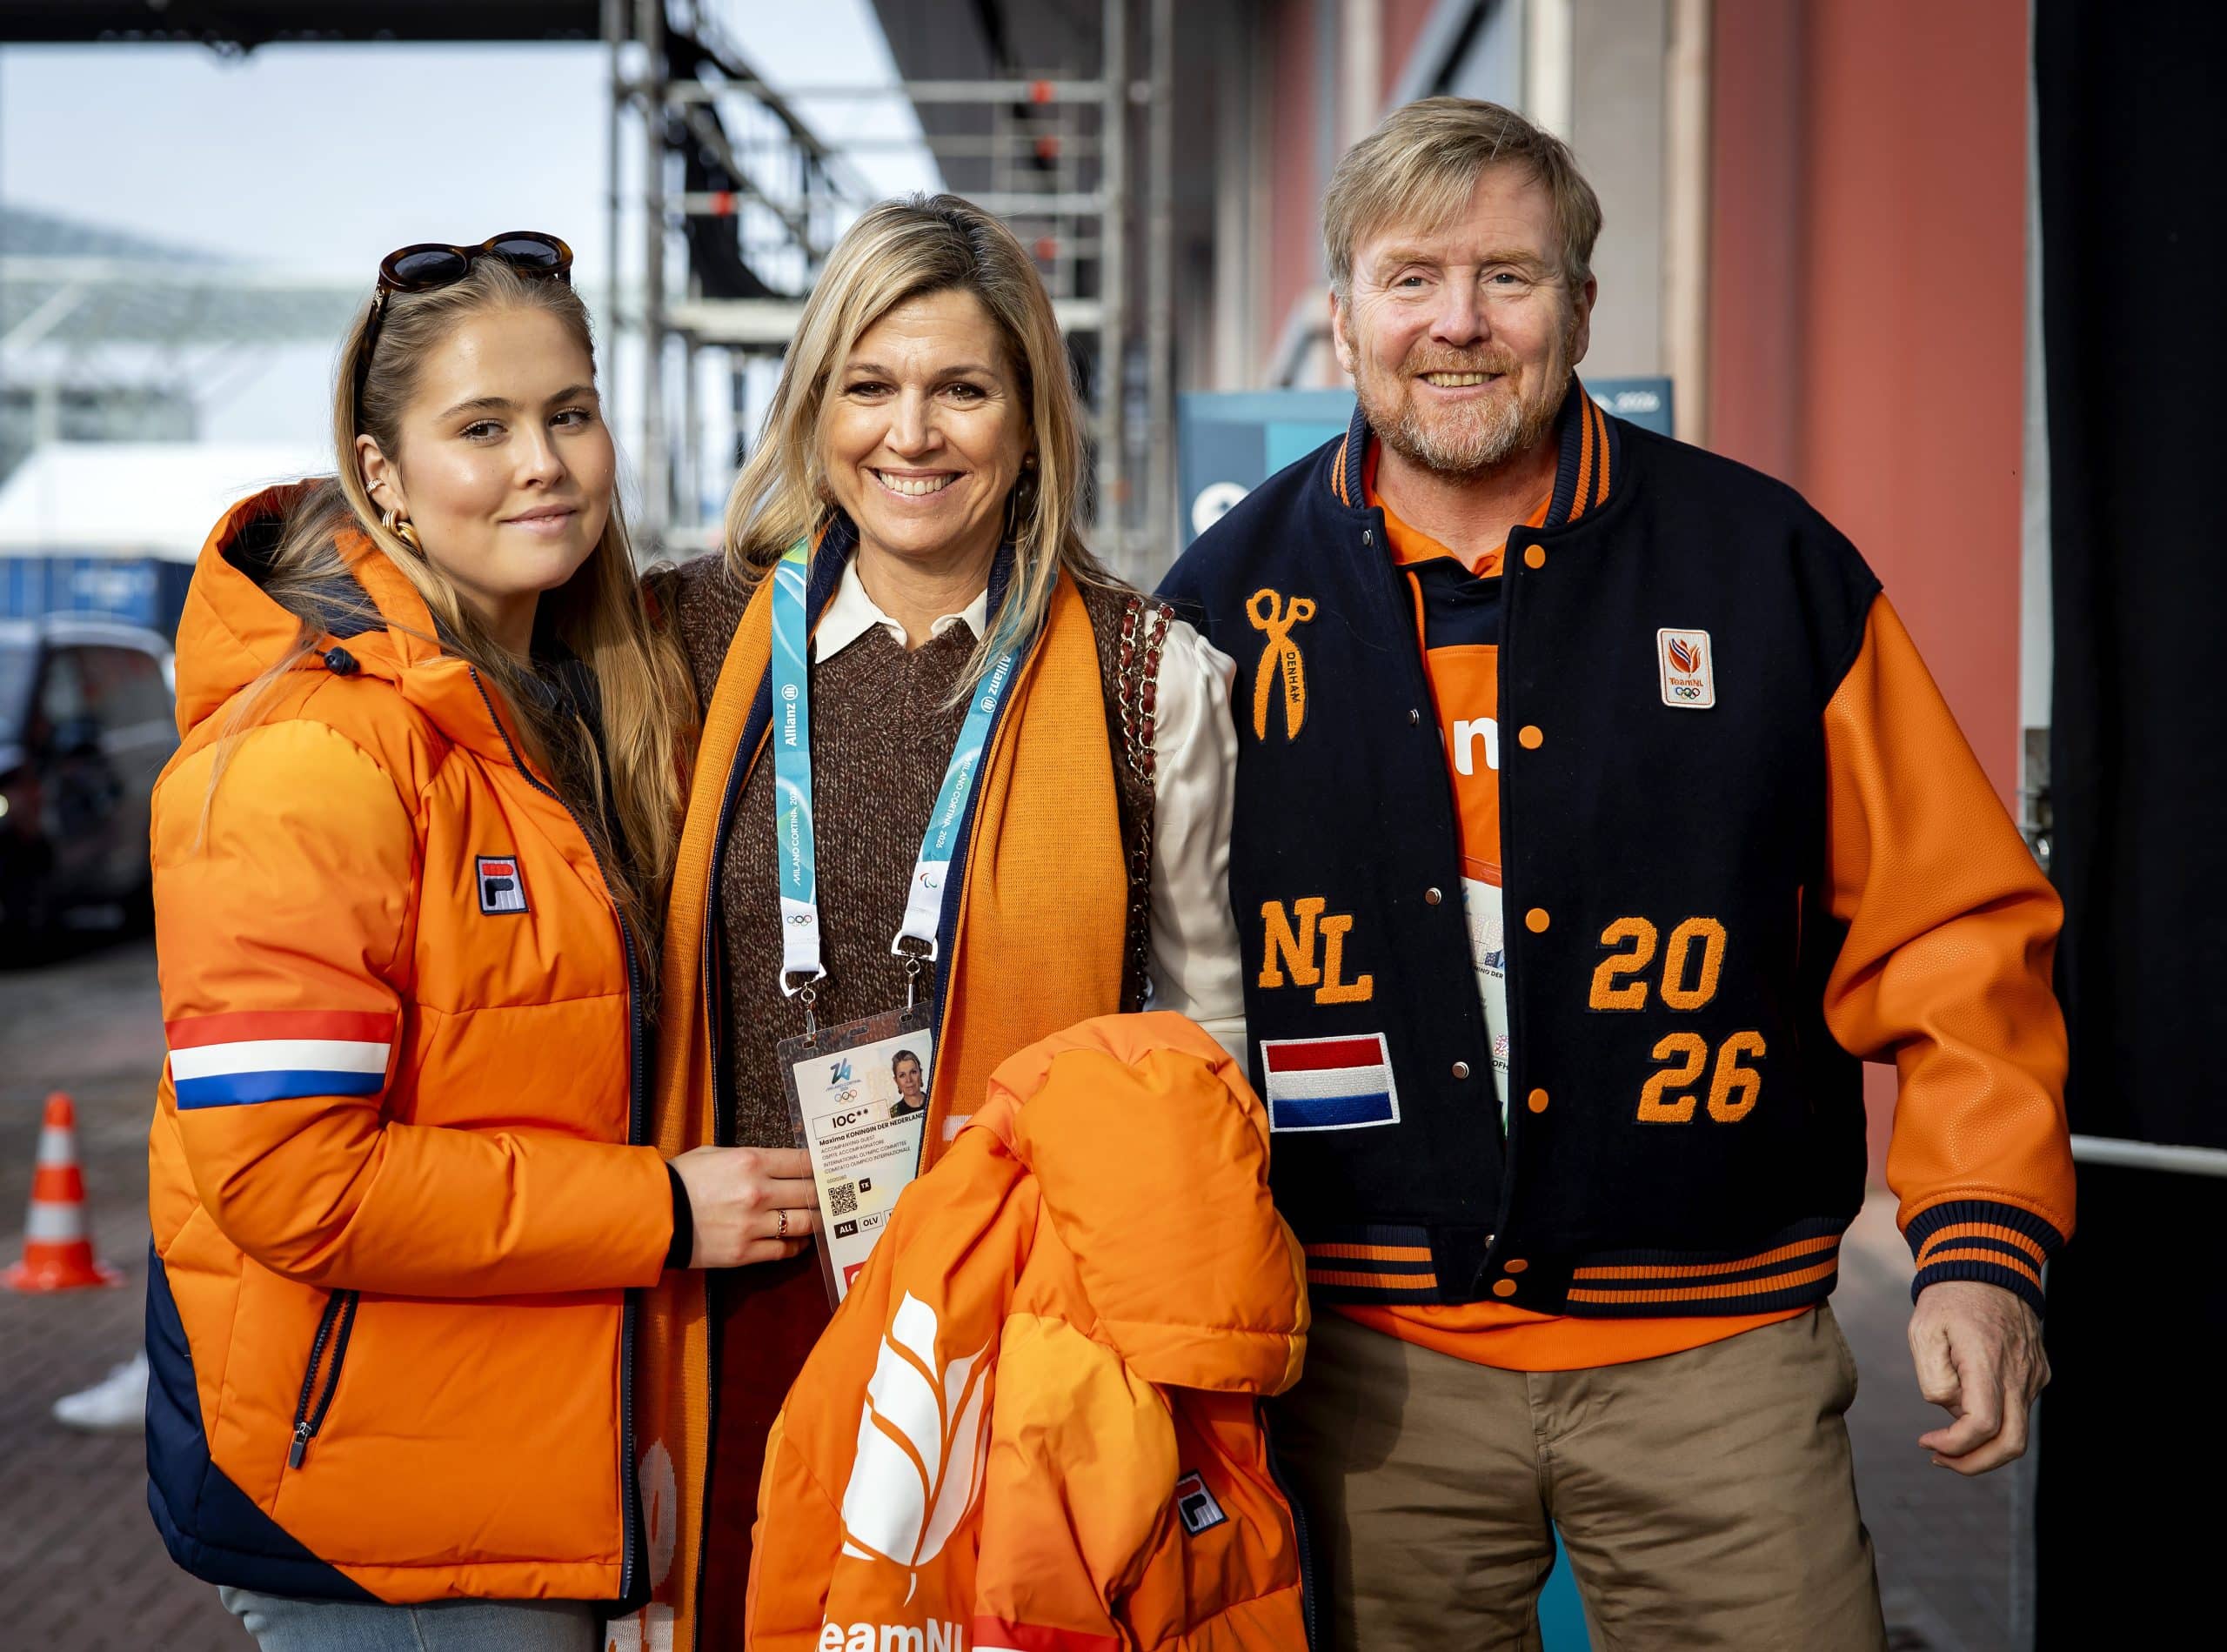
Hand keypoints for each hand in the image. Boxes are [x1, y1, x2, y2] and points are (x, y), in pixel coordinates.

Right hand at [668, 1146, 818, 1268]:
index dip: (821, 1167)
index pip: (803, 1162)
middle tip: (832, 1196)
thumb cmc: (682, 1178)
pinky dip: (796, 1246)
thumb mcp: (716, 1153)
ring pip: (805, 1223)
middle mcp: (759, 1192)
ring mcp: (753, 1224)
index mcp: (752, 1161)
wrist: (654, 1215)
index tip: (829, 1170)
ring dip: (816, 1221)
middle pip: (811, 1193)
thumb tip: (779, 1163)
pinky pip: (784, 1250)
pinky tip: (798, 1241)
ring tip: (818, 1219)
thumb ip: (751, 1158)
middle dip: (824, 1194)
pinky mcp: (745, 1252)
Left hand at [1908, 1279, 2048, 1474]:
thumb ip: (1933, 1377)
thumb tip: (1950, 1409)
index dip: (1955, 1446)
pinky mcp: (2038, 1373)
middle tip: (1939, 1458)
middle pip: (2011, 1445)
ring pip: (2016, 1430)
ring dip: (1981, 1440)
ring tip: (1945, 1433)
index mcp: (1989, 1364)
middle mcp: (2019, 1375)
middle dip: (1974, 1463)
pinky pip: (2019, 1408)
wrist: (1988, 1265)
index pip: (1984, 1426)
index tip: (1926, 1442)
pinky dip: (1994, 1418)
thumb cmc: (1949, 1299)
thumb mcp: (1923, 1331)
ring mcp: (2034, 1376)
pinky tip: (1966, 1401)